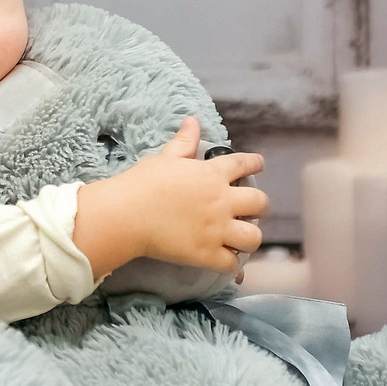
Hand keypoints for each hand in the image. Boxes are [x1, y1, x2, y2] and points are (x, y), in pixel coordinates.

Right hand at [71, 116, 266, 279]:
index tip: (259, 164)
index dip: (255, 163)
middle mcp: (221, 201)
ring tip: (240, 239)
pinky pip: (232, 264)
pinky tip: (227, 261)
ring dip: (249, 238)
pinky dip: (232, 264)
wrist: (126, 214)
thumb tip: (193, 120)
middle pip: (260, 203)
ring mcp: (216, 229)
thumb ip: (184, 141)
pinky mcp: (206, 254)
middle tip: (247, 211)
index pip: (244, 164)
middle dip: (257, 206)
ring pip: (254, 237)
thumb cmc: (143, 182)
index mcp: (212, 174)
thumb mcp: (166, 157)